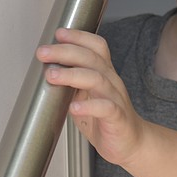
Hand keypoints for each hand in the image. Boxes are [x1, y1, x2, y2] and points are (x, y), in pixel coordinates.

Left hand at [36, 28, 144, 165]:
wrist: (132, 143)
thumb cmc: (106, 119)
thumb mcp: (87, 96)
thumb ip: (72, 83)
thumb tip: (46, 72)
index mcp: (104, 74)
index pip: (96, 47)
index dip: (79, 37)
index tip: (59, 33)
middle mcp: (111, 82)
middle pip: (92, 59)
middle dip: (66, 52)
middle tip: (44, 52)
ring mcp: (116, 99)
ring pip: (97, 79)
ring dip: (72, 75)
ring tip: (52, 75)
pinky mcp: (118, 118)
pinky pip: (106, 108)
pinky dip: (89, 106)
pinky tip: (73, 107)